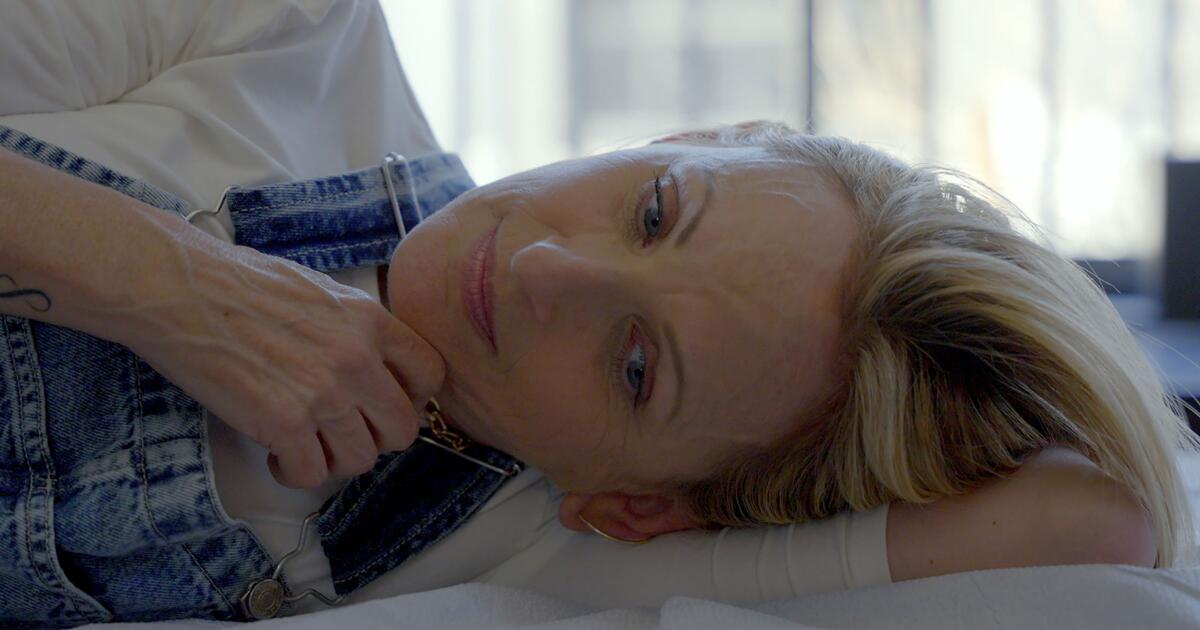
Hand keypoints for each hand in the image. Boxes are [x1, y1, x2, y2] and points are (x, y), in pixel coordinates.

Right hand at [126, 244, 443, 487]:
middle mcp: (357, 359)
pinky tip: (278, 455)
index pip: (430, 375)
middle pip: (402, 429)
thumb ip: (354, 327)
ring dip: (334, 460)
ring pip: (360, 459)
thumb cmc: (237, 281)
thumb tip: (374, 361)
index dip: (411, 398)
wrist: (178, 286)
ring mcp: (323, 394)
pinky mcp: (284, 423)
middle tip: (343, 432)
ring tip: (306, 445)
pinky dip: (295, 472)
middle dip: (375, 438)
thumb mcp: (319, 290)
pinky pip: (312, 474)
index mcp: (370, 320)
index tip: (384, 403)